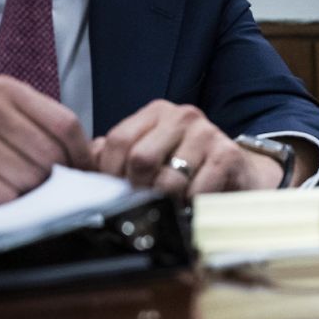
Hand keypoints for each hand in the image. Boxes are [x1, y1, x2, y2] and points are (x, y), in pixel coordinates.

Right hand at [0, 76, 89, 204]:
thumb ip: (35, 124)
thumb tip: (90, 151)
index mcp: (3, 89)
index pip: (65, 122)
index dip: (80, 152)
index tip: (83, 168)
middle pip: (50, 153)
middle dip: (52, 176)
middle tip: (36, 182)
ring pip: (30, 177)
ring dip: (26, 190)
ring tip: (5, 183)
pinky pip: (4, 194)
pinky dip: (3, 201)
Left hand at [92, 100, 283, 196]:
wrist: (238, 172)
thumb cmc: (186, 166)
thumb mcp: (150, 154)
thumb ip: (115, 156)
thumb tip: (79, 169)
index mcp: (156, 112)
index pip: (117, 140)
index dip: (110, 172)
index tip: (118, 189)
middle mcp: (182, 115)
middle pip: (140, 158)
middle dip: (138, 188)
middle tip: (145, 201)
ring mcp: (207, 133)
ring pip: (168, 179)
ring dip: (167, 201)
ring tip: (171, 204)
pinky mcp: (227, 154)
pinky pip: (197, 189)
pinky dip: (191, 205)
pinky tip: (193, 204)